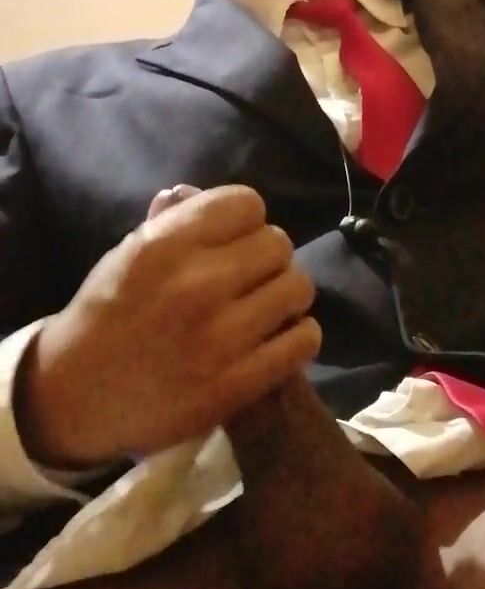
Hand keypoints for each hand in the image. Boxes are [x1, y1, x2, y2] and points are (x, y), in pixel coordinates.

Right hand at [14, 185, 320, 467]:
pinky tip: (275, 340)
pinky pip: (303, 340)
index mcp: (164, 246)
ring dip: (286, 296)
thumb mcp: (127, 256)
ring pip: (297, 289)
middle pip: (278, 244)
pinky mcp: (238, 383)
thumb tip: (194, 191)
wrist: (77, 396)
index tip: (235, 244)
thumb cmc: (107, 316)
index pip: (246, 204)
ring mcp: (220, 337)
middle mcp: (196, 285)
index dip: (246, 223)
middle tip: (251, 280)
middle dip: (268, 259)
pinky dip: (297, 336)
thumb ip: (169, 222)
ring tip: (266, 309)